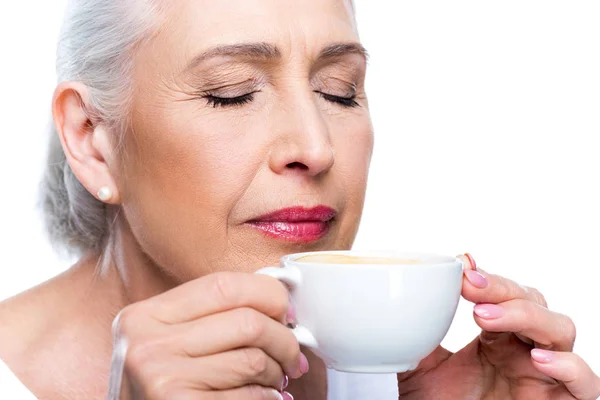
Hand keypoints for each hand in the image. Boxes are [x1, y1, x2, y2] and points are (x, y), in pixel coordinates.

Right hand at [107, 272, 306, 399]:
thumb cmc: (159, 389)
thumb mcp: (164, 342)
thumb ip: (209, 317)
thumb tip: (278, 303)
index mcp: (145, 316)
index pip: (223, 285)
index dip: (268, 294)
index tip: (286, 312)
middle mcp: (148, 345)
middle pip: (246, 322)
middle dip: (284, 340)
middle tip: (292, 355)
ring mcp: (162, 379)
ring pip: (253, 361)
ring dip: (277, 372)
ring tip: (275, 380)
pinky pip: (249, 396)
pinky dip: (267, 398)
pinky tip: (265, 398)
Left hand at [396, 254, 599, 399]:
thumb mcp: (422, 368)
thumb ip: (420, 332)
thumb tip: (412, 294)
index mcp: (496, 336)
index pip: (504, 295)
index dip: (487, 280)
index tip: (461, 270)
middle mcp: (524, 350)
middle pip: (533, 302)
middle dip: (503, 290)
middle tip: (470, 288)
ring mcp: (546, 375)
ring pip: (560, 329)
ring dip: (526, 315)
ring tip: (487, 317)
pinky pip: (585, 382)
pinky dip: (569, 366)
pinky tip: (539, 358)